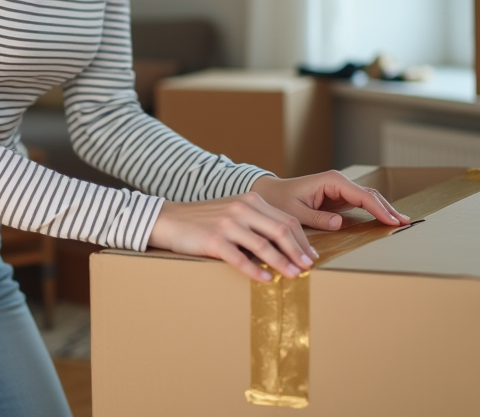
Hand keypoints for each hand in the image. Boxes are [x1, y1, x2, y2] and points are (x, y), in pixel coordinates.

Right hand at [147, 191, 320, 282]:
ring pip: (264, 246)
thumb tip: (283, 244)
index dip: (302, 239)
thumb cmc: (202, 219)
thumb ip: (255, 221)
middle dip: (298, 251)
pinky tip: (266, 280)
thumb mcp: (232, 211)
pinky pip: (240, 258)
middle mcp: (242, 208)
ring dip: (282, 263)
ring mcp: (228, 224)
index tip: (310, 255)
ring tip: (294, 276)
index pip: (286, 220)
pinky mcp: (214, 240)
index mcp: (250, 200)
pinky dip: (255, 271)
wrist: (168, 219)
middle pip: (281, 231)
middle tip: (308, 267)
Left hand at [248, 171, 410, 232]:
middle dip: (388, 208)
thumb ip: (317, 217)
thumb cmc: (279, 201)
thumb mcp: (295, 212)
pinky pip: (362, 204)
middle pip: (370, 195)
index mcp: (331, 181)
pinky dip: (375, 212)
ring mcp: (340, 190)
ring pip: (369, 198)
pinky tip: (386, 221)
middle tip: (406, 223)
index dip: (379, 208)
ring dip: (385, 210)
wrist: (270, 194)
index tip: (392, 221)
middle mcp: (338, 183)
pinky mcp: (339, 199)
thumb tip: (340, 223)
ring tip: (403, 223)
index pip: (361, 195)